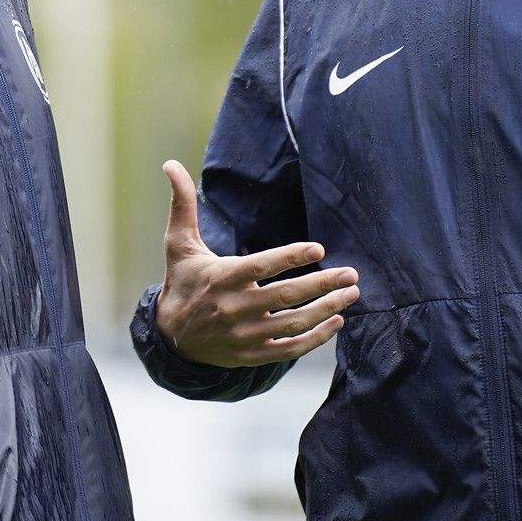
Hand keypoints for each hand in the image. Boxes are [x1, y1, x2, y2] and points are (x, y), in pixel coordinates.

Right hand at [153, 159, 359, 366]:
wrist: (171, 338)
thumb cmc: (183, 282)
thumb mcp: (178, 244)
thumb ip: (181, 204)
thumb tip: (170, 164)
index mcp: (222, 278)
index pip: (261, 266)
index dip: (290, 257)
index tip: (319, 249)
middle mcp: (235, 308)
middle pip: (286, 296)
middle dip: (323, 284)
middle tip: (351, 274)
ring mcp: (245, 335)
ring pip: (293, 323)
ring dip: (327, 309)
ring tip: (351, 293)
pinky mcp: (252, 355)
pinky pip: (290, 350)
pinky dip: (316, 338)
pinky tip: (337, 322)